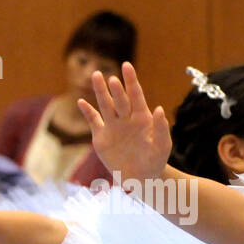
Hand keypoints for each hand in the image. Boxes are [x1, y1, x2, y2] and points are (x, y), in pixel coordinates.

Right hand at [77, 61, 171, 184]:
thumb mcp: (162, 146)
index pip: (136, 95)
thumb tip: (159, 109)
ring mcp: (113, 126)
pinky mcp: (101, 137)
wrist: (141, 178)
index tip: (127, 66)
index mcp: (142, 118)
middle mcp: (126, 118)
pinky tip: (81, 102)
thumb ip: (161, 128)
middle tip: (110, 78)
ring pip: (105, 105)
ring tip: (96, 76)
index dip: (131, 81)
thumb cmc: (156, 160)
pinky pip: (93, 121)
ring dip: (100, 91)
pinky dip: (87, 112)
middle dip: (115, 88)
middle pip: (119, 99)